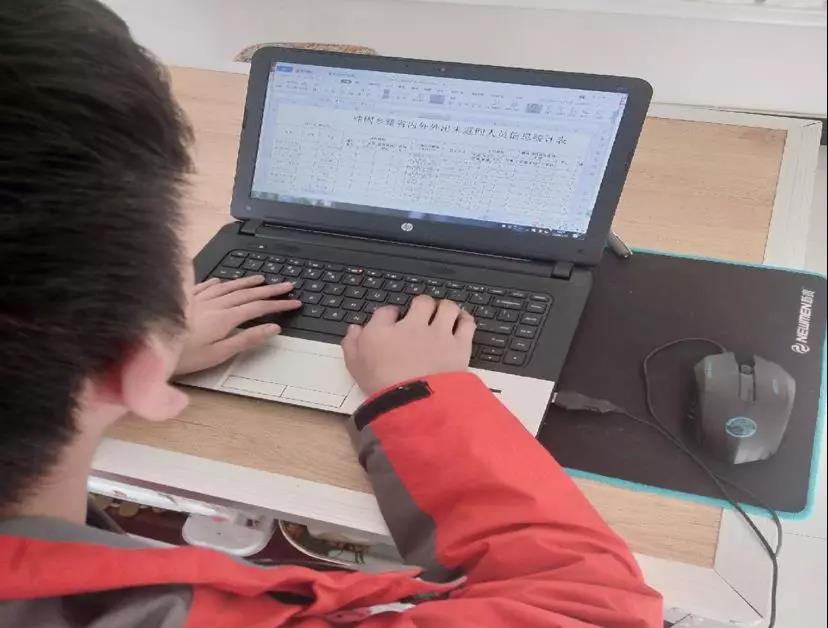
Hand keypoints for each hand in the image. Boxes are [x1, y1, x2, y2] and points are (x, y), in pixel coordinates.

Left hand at [175, 275, 301, 374]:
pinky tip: (221, 280)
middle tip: (287, 285)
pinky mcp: (184, 300)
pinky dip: (218, 282)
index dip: (279, 305)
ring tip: (262, 278)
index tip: (295, 302)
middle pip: (247, 294)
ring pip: (228, 287)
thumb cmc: (183, 356)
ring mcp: (198, 299)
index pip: (259, 308)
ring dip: (247, 282)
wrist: (145, 344)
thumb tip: (273, 328)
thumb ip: (246, 339)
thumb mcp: (219, 354)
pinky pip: (205, 286)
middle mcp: (214, 304)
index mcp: (225, 318)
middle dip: (270, 290)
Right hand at [341, 295, 475, 396]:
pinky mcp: (459, 346)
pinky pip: (466, 323)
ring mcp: (438, 334)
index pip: (387, 311)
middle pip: (421, 302)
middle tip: (422, 315)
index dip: (391, 314)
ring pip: (446, 307)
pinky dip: (464, 320)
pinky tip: (461, 323)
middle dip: (421, 305)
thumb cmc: (382, 388)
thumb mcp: (355, 367)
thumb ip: (352, 344)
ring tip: (443, 316)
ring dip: (445, 309)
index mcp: (383, 331)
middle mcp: (412, 327)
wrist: (413, 405)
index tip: (394, 320)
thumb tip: (354, 329)